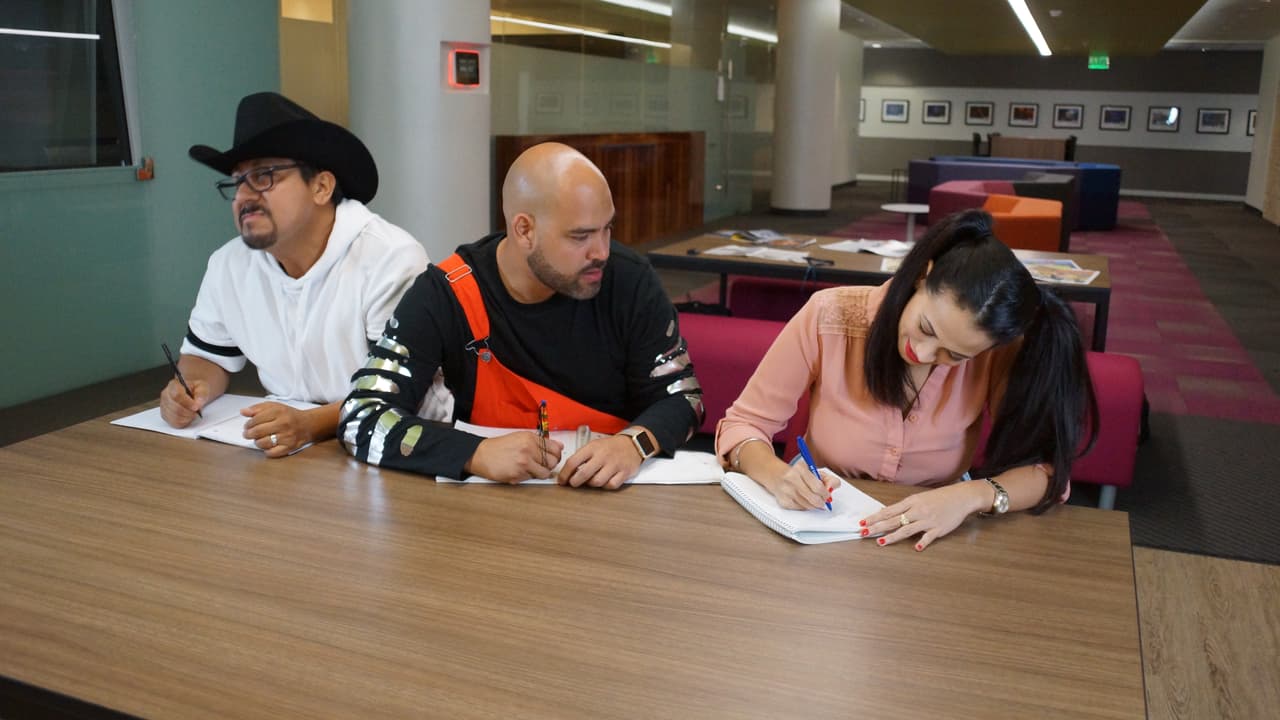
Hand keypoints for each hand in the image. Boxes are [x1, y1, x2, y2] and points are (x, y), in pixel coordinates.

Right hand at [159, 378, 209, 427]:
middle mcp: (166, 395)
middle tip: (196, 411)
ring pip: (174, 417)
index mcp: (173, 385)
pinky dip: (184, 422)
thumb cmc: (195, 390)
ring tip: (193, 413)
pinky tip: (188, 417)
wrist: (192, 393)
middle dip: (189, 412)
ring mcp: (164, 406)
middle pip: (175, 408)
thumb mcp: (202, 387)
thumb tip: (198, 403)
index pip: (177, 395)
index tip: (196, 407)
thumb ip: (201, 394)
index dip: (187, 403)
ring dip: (187, 418)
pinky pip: (174, 423)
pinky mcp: (165, 416)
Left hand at [241, 402, 315, 458]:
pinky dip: (266, 451)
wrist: (308, 424)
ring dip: (257, 442)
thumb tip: (243, 412)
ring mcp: (287, 437)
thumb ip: (258, 408)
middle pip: (257, 432)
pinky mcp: (289, 447)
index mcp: (279, 412)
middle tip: (248, 434)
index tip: (247, 426)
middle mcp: (283, 424)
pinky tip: (268, 446)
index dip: (248, 424)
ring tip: (259, 439)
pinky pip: (271, 453)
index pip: (256, 419)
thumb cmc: (288, 415)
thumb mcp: (274, 407)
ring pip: (262, 443)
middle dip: (249, 434)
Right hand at [468, 432, 563, 482]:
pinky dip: (528, 477)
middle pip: (553, 462)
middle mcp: (528, 450)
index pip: (555, 449)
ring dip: (540, 473)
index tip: (553, 457)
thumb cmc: (500, 446)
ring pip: (544, 473)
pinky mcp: (517, 475)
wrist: (480, 455)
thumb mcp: (521, 437)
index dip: (557, 455)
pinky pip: (531, 479)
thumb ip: (541, 442)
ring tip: (531, 469)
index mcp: (530, 438)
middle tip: (541, 464)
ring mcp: (523, 464)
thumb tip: (560, 446)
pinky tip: (519, 471)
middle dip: (549, 465)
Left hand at [557, 435, 641, 489]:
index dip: (564, 473)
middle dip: (575, 482)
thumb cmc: (610, 447)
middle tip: (573, 483)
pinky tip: (604, 481)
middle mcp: (603, 456)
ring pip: (597, 482)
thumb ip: (581, 457)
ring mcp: (614, 465)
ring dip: (591, 484)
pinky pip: (611, 485)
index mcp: (593, 447)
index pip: (573, 461)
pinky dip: (606, 486)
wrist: (632, 444)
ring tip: (591, 480)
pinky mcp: (624, 473)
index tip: (562, 480)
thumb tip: (568, 472)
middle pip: (583, 474)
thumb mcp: (594, 446)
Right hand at [759, 463, 832, 510]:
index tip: (828, 495)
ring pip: (808, 505)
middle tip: (823, 501)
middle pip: (814, 498)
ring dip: (814, 505)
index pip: (818, 487)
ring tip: (813, 499)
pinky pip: (800, 508)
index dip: (826, 494)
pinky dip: (804, 506)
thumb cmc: (796, 473)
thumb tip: (833, 488)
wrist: (774, 474)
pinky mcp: (783, 501)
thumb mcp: (811, 470)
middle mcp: (791, 479)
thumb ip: (826, 478)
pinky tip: (802, 500)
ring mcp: (786, 491)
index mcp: (800, 469)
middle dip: (821, 502)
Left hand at [859, 482, 987, 550]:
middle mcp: (917, 511)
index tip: (862, 523)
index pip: (888, 511)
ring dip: (893, 537)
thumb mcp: (919, 499)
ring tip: (881, 542)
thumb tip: (887, 514)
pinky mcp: (939, 529)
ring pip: (907, 529)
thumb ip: (905, 507)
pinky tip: (916, 548)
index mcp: (911, 502)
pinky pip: (929, 537)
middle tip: (864, 533)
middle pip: (893, 520)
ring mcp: (928, 520)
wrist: (961, 497)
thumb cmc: (939, 498)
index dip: (874, 517)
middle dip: (877, 527)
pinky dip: (922, 542)